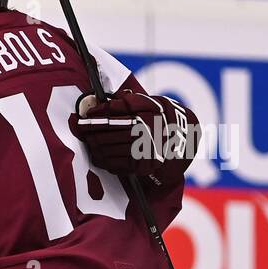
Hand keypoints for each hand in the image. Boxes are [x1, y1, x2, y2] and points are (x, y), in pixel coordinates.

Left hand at [71, 90, 194, 178]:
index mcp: (144, 117)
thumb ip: (133, 101)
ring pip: (109, 149)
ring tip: (88, 142)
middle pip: (108, 132)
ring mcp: (142, 152)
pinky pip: (116, 165)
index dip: (95, 116)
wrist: (187, 142)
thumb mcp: (155, 103)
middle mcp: (143, 135)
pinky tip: (97, 156)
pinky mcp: (141, 167)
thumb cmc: (168, 118)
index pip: (112, 115)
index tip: (84, 117)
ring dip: (95, 146)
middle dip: (91, 131)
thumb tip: (110, 102)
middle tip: (80, 129)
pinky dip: (104, 161)